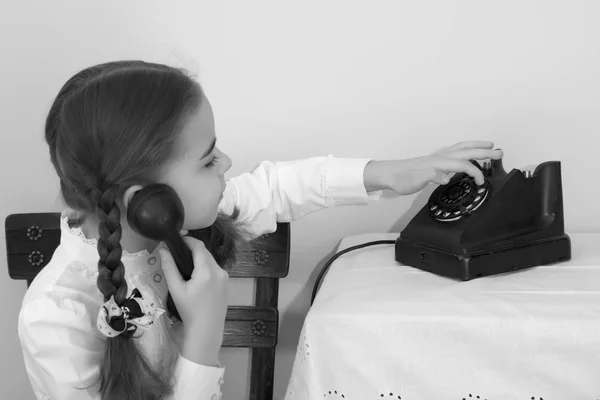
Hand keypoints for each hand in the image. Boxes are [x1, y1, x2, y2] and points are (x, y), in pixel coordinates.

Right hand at [158, 237, 228, 365]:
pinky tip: (196, 277)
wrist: (206, 330)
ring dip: (199, 259)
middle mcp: (219, 271)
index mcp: (207, 270)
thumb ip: (169, 267)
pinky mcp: (226, 284)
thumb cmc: (189, 311)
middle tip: (177, 252)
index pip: (198, 246)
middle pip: (205, 253)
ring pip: (210, 261)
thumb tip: (162, 249)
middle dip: (192, 250)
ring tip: (185, 265)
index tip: (176, 239)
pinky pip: (215, 270)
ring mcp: (225, 277)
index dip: (187, 240)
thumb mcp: (176, 289)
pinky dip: (205, 268)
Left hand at [363, 141, 502, 194]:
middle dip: (484, 152)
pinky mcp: (434, 159)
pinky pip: (455, 150)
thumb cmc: (401, 180)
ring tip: (490, 145)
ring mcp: (437, 156)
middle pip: (466, 152)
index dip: (475, 172)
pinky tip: (468, 151)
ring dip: (476, 146)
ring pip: (461, 148)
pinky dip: (465, 148)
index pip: (463, 165)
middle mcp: (440, 157)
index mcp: (438, 164)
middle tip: (501, 152)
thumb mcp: (414, 182)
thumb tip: (445, 177)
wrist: (389, 174)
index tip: (481, 183)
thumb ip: (430, 177)